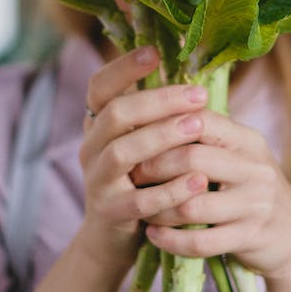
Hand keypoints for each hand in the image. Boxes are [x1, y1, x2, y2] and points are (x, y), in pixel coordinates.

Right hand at [75, 46, 211, 272]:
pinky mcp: (111, 214)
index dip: (123, 67)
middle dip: (158, 101)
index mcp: (98, 125)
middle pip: (116, 114)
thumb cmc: (140, 181)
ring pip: (123, 152)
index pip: (99, 86)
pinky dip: (171, 189)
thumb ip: (156, 116)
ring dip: (163, 137)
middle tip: (198, 96)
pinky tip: (199, 181)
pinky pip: (140, 200)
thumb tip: (194, 78)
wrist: (113, 239)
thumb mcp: (141, 144)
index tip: (154, 52)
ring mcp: (97, 181)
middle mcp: (91, 148)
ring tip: (199, 128)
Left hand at [138, 110, 290, 279]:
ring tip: (140, 208)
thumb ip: (206, 136)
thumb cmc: (249, 188)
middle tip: (132, 175)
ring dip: (158, 209)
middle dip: (154, 168)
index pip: (200, 120)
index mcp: (247, 140)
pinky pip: (201, 242)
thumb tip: (152, 110)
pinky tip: (154, 234)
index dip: (163, 127)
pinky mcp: (249, 238)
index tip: (137, 137)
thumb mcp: (238, 155)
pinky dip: (170, 240)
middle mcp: (255, 169)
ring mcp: (255, 205)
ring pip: (192, 205)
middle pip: (192, 159)